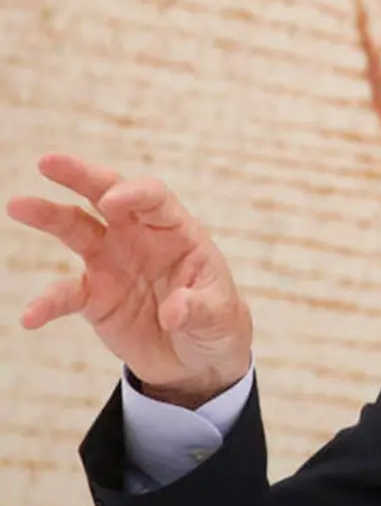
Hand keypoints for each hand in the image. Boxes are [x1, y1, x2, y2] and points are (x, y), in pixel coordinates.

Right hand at [6, 153, 252, 407]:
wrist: (197, 358)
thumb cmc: (217, 323)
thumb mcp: (220, 317)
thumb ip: (199, 309)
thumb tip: (175, 311)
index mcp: (176, 231)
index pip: (153, 198)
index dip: (133, 194)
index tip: (113, 201)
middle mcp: (140, 237)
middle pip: (107, 195)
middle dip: (81, 176)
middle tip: (48, 162)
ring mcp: (113, 262)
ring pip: (76, 229)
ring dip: (49, 216)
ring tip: (18, 205)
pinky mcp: (94, 297)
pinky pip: (65, 294)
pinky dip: (47, 303)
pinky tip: (31, 318)